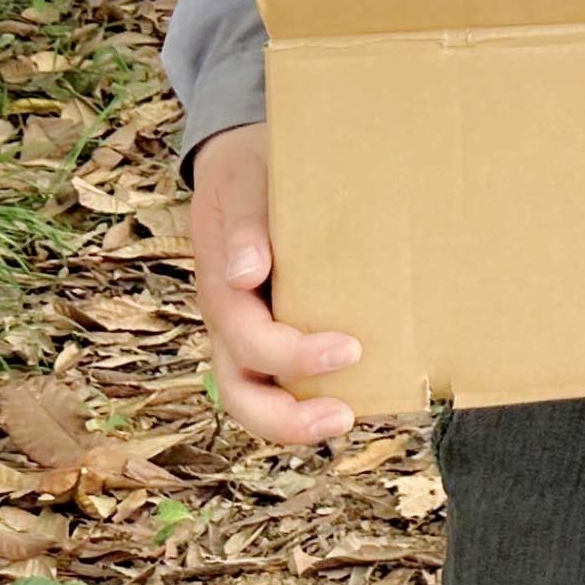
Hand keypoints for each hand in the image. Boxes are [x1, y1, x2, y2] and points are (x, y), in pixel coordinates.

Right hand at [188, 125, 360, 444]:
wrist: (245, 164)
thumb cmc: (250, 175)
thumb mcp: (244, 186)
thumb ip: (244, 226)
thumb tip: (245, 274)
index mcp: (223, 292)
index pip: (248, 342)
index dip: (294, 356)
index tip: (350, 349)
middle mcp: (233, 323)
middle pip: (240, 392)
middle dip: (285, 418)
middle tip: (343, 417)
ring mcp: (251, 332)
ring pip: (256, 395)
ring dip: (295, 420)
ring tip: (348, 419)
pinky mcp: (278, 328)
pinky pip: (284, 375)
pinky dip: (312, 394)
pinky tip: (361, 394)